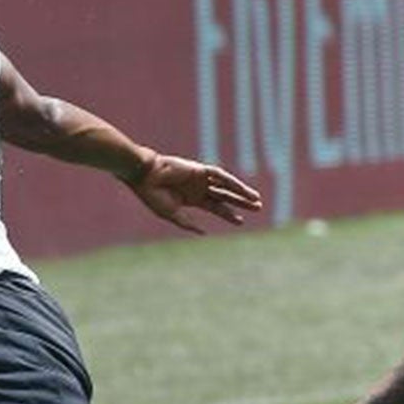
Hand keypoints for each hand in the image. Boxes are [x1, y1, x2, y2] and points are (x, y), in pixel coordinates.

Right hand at [128, 154, 262, 233]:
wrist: (145, 176)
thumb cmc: (153, 196)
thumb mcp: (172, 214)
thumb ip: (188, 223)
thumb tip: (203, 233)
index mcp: (192, 198)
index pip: (216, 207)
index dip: (228, 214)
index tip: (240, 221)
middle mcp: (199, 188)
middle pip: (226, 196)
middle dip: (241, 202)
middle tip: (258, 208)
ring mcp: (200, 178)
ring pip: (227, 186)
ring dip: (242, 192)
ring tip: (256, 199)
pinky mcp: (200, 170)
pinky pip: (221, 176)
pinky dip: (232, 182)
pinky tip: (243, 189)